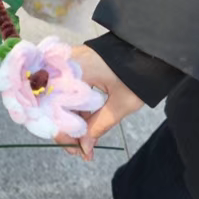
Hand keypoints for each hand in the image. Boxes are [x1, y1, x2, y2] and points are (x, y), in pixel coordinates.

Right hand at [54, 45, 143, 160]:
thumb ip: (99, 125)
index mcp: (73, 72)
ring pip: (55, 97)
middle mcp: (61, 65)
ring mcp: (63, 63)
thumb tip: (84, 148)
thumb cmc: (138, 73)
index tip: (77, 150)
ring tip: (84, 137)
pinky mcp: (68, 63)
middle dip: (64, 129)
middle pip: (50, 104)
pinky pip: (61, 89)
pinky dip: (70, 106)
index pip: (54, 110)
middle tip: (79, 147)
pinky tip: (82, 120)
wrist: (148, 48)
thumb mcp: (121, 104)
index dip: (63, 134)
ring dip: (67, 118)